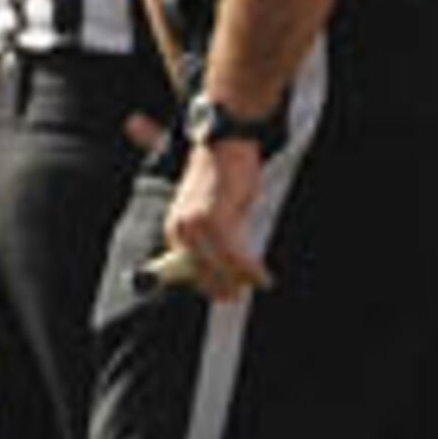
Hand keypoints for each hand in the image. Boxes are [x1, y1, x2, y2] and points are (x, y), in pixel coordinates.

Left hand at [154, 141, 271, 299]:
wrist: (227, 142)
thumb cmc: (224, 172)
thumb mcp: (214, 207)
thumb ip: (213, 234)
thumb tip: (225, 263)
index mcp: (175, 227)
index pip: (186, 268)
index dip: (205, 284)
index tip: (222, 293)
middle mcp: (181, 228)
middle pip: (200, 272)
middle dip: (221, 287)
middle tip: (237, 296)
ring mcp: (197, 225)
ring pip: (219, 267)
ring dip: (240, 280)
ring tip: (257, 284)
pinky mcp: (216, 220)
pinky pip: (235, 255)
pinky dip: (251, 268)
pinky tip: (262, 275)